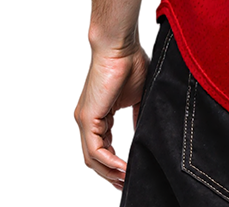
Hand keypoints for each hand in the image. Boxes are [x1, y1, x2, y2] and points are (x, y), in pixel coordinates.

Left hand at [74, 42, 150, 190]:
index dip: (115, 164)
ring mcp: (85, 119)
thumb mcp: (137, 97)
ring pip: (93, 158)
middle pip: (95, 158)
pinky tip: (123, 168)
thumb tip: (143, 133)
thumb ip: (137, 117)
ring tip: (126, 180)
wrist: (120, 45)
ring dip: (110, 172)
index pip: (103, 147)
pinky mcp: (87, 117)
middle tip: (126, 184)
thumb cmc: (129, 62)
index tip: (129, 173)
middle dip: (110, 174)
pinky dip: (109, 162)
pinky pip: (95, 149)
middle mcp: (88, 119)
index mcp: (99, 114)